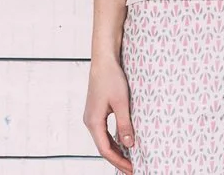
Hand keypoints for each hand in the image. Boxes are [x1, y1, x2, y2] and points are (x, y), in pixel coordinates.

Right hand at [83, 59, 134, 173]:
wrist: (104, 60)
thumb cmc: (112, 78)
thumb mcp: (121, 103)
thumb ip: (125, 125)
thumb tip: (130, 146)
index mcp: (93, 122)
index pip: (105, 150)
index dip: (119, 162)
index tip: (133, 169)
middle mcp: (90, 121)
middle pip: (104, 147)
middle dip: (118, 159)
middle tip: (133, 168)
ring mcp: (92, 116)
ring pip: (104, 140)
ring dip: (116, 150)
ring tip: (130, 160)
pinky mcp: (96, 111)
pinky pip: (104, 131)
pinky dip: (114, 139)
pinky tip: (124, 143)